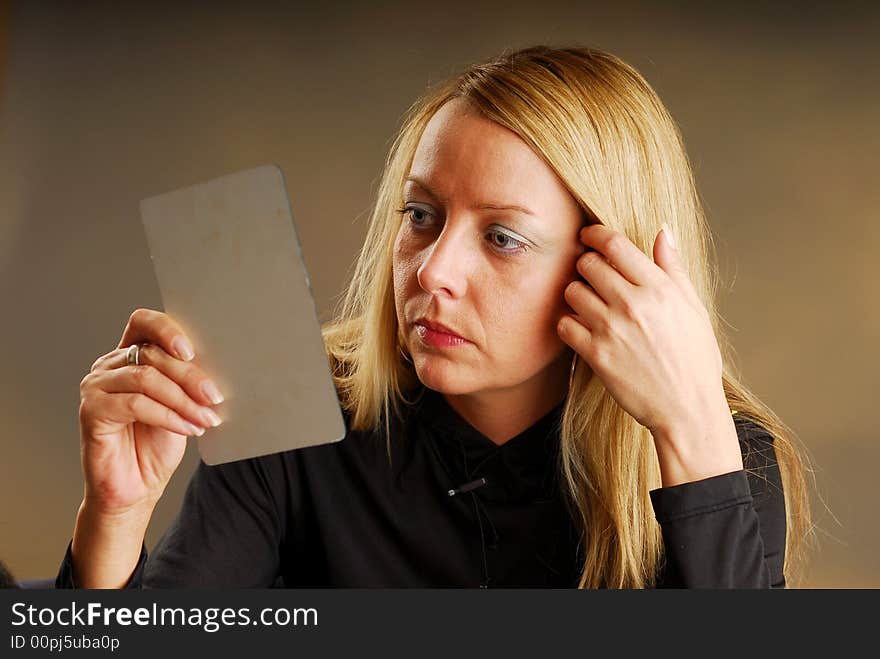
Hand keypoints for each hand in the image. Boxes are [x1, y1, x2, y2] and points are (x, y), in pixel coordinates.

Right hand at [78, 308, 224, 515]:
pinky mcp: (91, 411)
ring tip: (205, 418)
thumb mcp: (181, 404)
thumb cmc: (157, 445)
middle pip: (153, 354)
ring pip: (146, 378)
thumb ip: (188, 381)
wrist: (136, 488)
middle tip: (215, 397)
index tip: (193, 351)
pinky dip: (168, 415)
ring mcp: (96, 387)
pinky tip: (187, 428)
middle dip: (190, 376)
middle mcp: (109, 366)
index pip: (144, 322)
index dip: (168, 329)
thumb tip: (221, 362)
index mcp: (130, 355)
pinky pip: (136, 404)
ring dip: (183, 399)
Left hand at [557, 223, 741, 485]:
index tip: (588, 235)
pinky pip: (564, 325)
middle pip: (588, 264)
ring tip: (587, 303)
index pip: (614, 244)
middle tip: (590, 274)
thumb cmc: (695, 359)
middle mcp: (633, 305)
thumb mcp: (693, 308)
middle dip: (585, 264)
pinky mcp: (596, 355)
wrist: (687, 408)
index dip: (595, 234)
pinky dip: (568, 323)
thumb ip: (673, 268)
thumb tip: (662, 231)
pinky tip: (581, 327)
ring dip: (575, 293)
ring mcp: (612, 330)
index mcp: (659, 289)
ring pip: (572, 291)